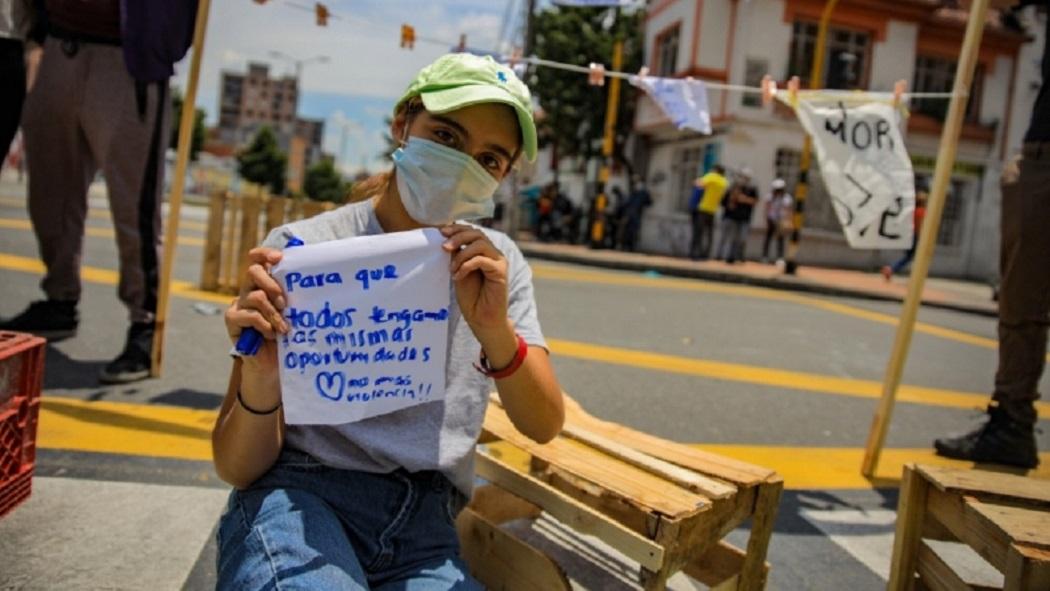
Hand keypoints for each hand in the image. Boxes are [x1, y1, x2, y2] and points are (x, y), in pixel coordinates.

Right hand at [224, 247, 288, 375]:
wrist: (272, 363)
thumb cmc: (286, 335)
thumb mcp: (293, 312)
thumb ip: (294, 296)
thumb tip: (311, 279)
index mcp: (263, 283)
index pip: (257, 259)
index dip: (265, 254)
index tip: (279, 257)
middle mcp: (248, 289)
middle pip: (254, 272)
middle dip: (272, 285)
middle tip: (285, 303)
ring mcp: (239, 303)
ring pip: (256, 296)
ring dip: (274, 313)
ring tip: (283, 328)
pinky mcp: (232, 319)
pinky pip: (250, 315)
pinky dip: (264, 325)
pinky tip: (271, 334)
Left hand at [441, 224, 508, 334]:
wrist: (481, 318)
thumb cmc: (471, 297)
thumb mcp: (459, 270)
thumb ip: (457, 255)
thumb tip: (448, 240)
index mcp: (484, 251)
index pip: (472, 232)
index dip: (457, 228)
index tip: (441, 232)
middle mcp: (493, 253)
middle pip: (477, 234)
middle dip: (458, 237)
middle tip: (444, 247)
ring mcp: (499, 261)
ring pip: (480, 244)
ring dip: (462, 254)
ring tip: (452, 268)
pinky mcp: (501, 271)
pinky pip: (482, 260)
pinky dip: (466, 265)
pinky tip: (458, 276)